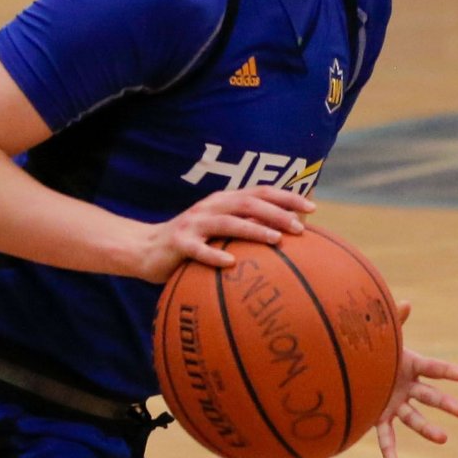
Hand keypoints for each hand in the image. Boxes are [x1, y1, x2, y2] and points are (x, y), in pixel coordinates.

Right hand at [130, 187, 311, 281]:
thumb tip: (286, 236)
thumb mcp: (220, 232)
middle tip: (301, 228)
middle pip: (248, 203)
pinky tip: (231, 265)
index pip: (260, 192)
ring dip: (254, 230)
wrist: (145, 248)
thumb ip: (247, 228)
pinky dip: (214, 255)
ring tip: (276, 240)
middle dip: (277, 213)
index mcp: (224, 201)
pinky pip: (198, 249)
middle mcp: (211, 206)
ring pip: (227, 223)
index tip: (312, 208)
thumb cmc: (192, 243)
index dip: (286, 197)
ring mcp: (194, 223)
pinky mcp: (178, 242)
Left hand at [375, 301, 457, 457]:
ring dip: (429, 429)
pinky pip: (386, 436)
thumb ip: (393, 320)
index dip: (450, 371)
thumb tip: (405, 302)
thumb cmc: (370, 347)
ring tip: (444, 439)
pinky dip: (389, 450)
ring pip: (415, 418)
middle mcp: (407, 387)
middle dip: (446, 403)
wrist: (351, 366)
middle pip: (431, 396)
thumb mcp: (382, 334)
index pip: (434, 368)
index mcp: (410, 365)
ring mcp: (396, 404)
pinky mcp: (380, 417)